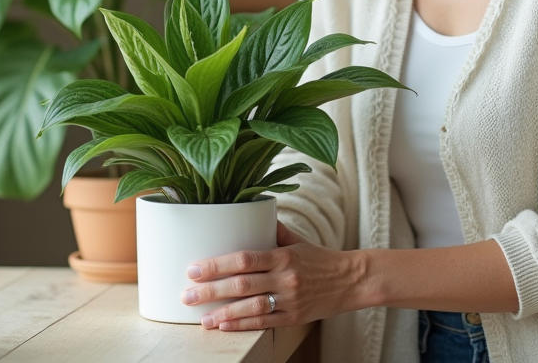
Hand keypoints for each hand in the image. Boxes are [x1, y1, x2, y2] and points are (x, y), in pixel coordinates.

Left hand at [183, 220, 364, 330]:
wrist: (350, 280)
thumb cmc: (320, 258)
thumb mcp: (298, 240)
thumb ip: (272, 230)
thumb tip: (248, 212)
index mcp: (284, 255)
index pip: (246, 259)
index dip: (218, 265)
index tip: (195, 269)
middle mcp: (286, 277)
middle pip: (242, 285)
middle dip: (211, 291)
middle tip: (187, 295)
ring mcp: (290, 299)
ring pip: (251, 308)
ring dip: (223, 313)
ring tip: (201, 318)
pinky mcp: (293, 318)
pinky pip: (264, 323)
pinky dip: (242, 324)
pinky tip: (223, 326)